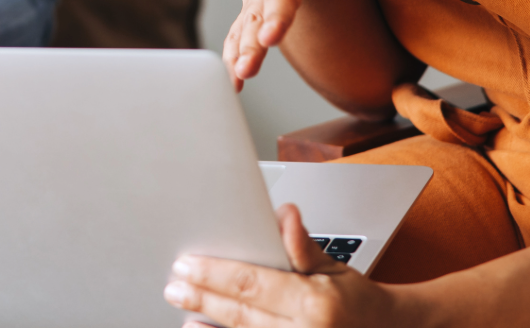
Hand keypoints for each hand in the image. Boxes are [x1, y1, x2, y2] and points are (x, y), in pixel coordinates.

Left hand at [165, 204, 403, 326]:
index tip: (187, 264)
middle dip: (202, 298)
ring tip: (183, 309)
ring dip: (208, 326)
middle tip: (175, 285)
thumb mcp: (333, 266)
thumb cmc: (354, 299)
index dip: (215, 274)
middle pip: (240, 315)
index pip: (252, 285)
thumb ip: (302, 245)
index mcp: (315, 304)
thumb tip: (284, 214)